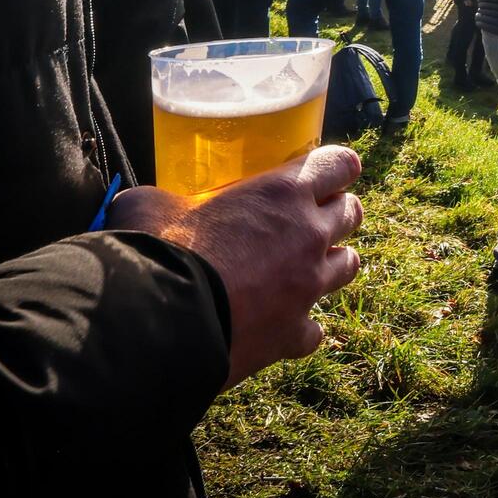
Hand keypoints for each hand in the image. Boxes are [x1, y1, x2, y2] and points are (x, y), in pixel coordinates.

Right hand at [109, 145, 363, 388]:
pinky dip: (299, 327)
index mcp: (283, 193)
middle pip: (351, 214)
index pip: (339, 164)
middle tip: (312, 219)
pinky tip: (278, 326)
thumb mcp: (148, 206)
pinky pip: (313, 329)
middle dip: (335, 213)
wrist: (157, 324)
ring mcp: (308, 286)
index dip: (335, 168)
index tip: (326, 174)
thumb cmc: (155, 252)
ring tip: (304, 267)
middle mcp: (309, 235)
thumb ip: (162, 199)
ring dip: (330, 263)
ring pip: (348, 265)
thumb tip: (146, 205)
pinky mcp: (294, 333)